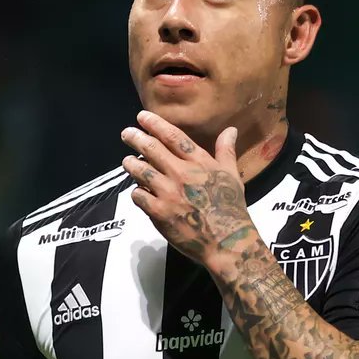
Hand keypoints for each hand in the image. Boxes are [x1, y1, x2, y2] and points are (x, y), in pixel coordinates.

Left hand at [121, 111, 255, 264]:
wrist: (227, 240)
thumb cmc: (231, 208)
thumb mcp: (232, 175)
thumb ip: (226, 151)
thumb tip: (230, 130)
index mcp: (199, 162)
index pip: (173, 137)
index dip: (155, 124)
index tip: (142, 117)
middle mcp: (181, 173)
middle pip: (151, 149)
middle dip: (135, 138)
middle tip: (126, 133)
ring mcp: (168, 192)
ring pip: (141, 171)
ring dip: (131, 164)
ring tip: (127, 160)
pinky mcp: (159, 212)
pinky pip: (139, 196)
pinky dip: (136, 191)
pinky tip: (137, 191)